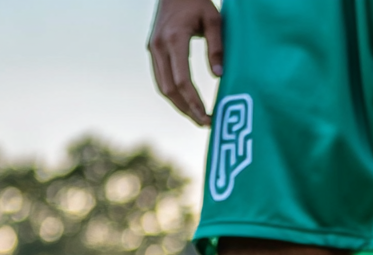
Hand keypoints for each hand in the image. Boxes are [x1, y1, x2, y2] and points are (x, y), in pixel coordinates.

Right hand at [148, 0, 223, 125]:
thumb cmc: (197, 1)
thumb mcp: (214, 20)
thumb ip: (217, 47)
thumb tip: (219, 76)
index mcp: (174, 39)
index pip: (183, 81)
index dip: (195, 103)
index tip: (209, 118)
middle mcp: (159, 46)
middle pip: (170, 89)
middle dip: (188, 110)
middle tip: (206, 123)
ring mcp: (153, 49)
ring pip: (163, 87)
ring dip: (179, 106)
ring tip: (198, 118)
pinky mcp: (153, 50)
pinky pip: (161, 79)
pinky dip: (173, 94)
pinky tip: (187, 103)